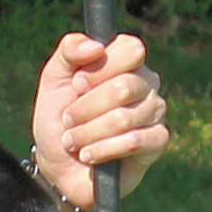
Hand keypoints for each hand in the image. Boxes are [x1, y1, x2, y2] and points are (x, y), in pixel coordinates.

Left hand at [30, 31, 168, 211]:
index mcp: (125, 61)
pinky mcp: (157, 141)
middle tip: (69, 120)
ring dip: (88, 133)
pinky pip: (135, 141)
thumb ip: (69, 51)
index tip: (76, 85)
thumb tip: (95, 46)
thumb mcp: (54, 79)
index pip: (130, 50)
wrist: (58, 165)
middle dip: (85, 109)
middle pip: (124, 87)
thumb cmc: (59, 119)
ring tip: (73, 142)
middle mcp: (146, 83)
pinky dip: (104, 150)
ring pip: (124, 118)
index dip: (99, 69)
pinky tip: (89, 155)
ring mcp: (154, 111)